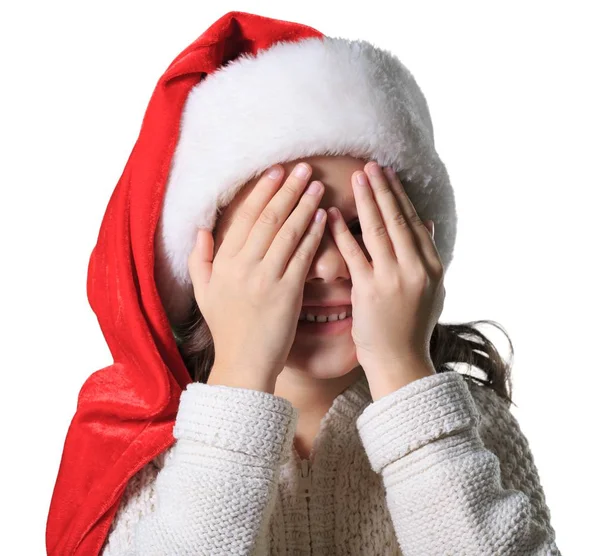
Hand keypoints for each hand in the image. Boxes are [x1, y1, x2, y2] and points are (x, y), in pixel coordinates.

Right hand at [188, 162, 326, 390]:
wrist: (244, 364)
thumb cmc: (226, 328)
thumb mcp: (204, 293)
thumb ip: (200, 259)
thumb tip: (202, 229)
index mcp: (223, 263)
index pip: (244, 218)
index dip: (262, 192)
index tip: (276, 172)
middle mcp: (243, 266)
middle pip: (269, 218)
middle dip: (288, 189)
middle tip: (304, 168)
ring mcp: (266, 278)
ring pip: (288, 232)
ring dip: (304, 205)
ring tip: (318, 185)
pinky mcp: (288, 293)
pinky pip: (303, 256)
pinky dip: (314, 234)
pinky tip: (324, 217)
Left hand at [326, 161, 445, 397]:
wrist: (400, 363)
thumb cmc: (410, 328)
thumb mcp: (430, 290)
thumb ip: (427, 255)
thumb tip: (427, 222)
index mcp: (431, 267)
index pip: (414, 222)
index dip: (400, 196)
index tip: (389, 175)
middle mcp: (416, 268)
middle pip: (397, 219)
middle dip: (383, 189)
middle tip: (371, 164)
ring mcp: (393, 279)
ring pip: (378, 230)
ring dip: (367, 200)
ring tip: (357, 177)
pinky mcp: (369, 291)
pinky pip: (353, 255)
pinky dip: (341, 232)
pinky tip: (329, 214)